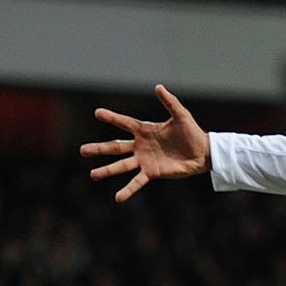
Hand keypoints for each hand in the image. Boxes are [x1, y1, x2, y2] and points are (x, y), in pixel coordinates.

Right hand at [81, 85, 210, 202]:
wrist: (203, 153)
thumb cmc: (192, 132)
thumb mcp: (181, 115)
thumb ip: (170, 102)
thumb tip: (158, 87)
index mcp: (145, 130)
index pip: (124, 123)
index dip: (111, 118)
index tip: (97, 113)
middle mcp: (140, 146)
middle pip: (115, 147)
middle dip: (99, 149)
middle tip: (82, 150)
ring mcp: (144, 160)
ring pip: (122, 166)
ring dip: (107, 171)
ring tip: (92, 175)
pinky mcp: (152, 173)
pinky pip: (137, 182)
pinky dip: (128, 190)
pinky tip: (117, 197)